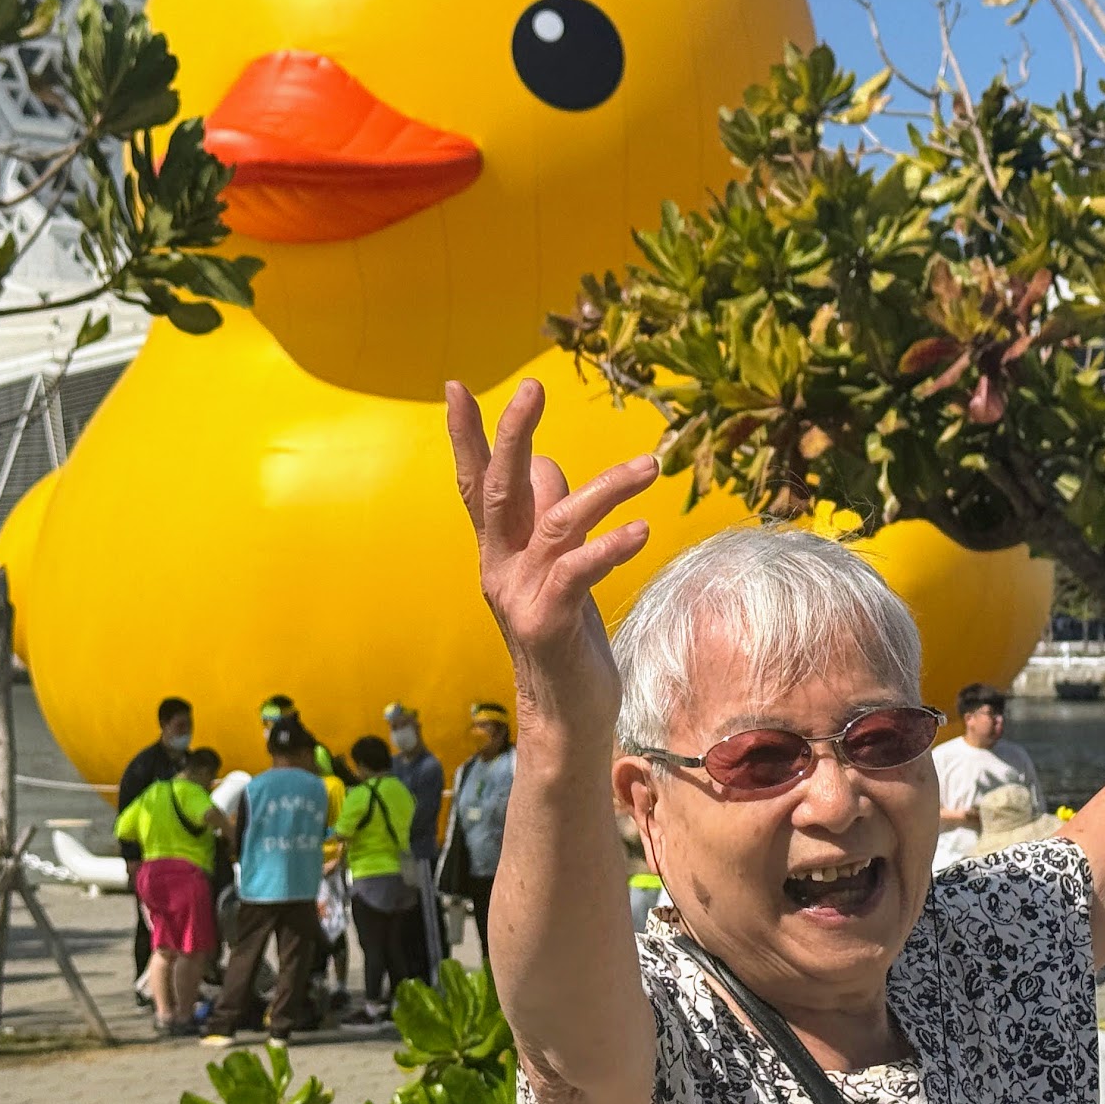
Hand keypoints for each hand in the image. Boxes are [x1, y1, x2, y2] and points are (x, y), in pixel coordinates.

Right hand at [445, 379, 657, 744]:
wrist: (566, 717)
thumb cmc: (567, 639)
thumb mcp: (557, 569)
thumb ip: (547, 518)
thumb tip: (545, 463)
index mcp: (501, 550)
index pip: (477, 483)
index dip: (468, 437)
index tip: (454, 386)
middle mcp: (501, 567)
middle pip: (499, 490)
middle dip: (511, 434)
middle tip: (529, 387)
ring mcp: (521, 595)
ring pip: (556, 523)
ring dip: (605, 489)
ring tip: (650, 466)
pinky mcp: (548, 622)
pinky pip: (578, 572)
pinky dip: (609, 548)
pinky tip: (640, 531)